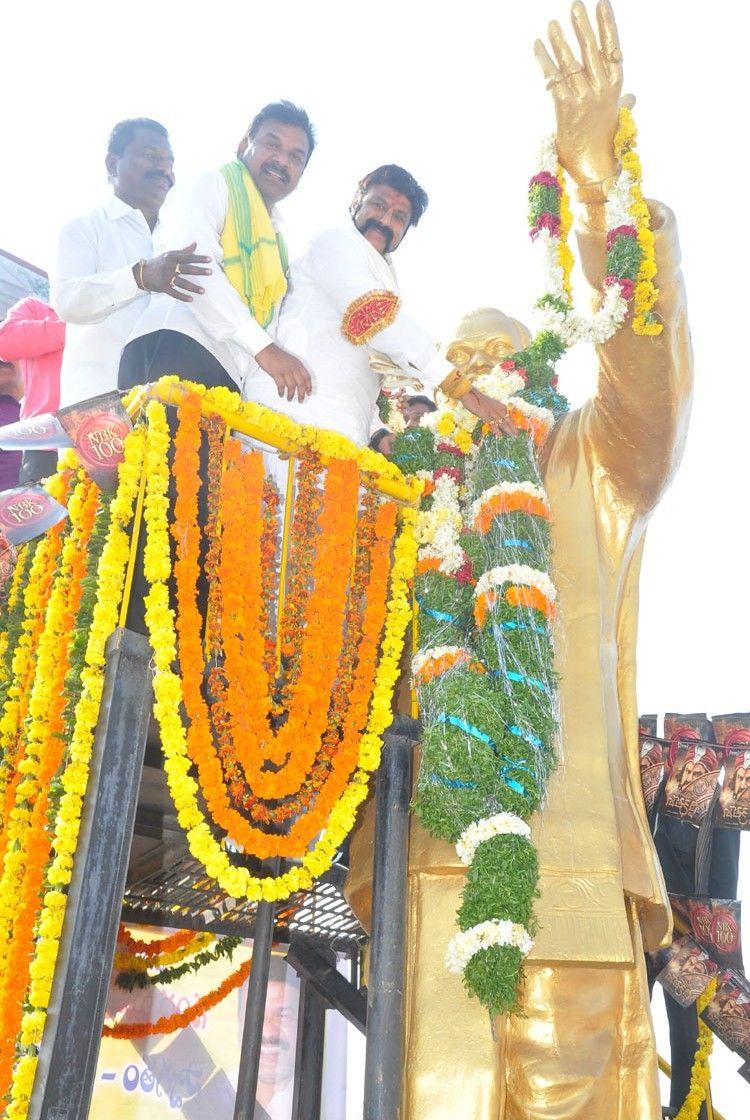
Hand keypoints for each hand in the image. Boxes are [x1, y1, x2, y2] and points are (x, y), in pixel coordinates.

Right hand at [136, 242, 211, 301]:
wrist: (142, 273)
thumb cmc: (159, 262)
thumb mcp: (170, 254)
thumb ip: (184, 251)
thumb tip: (195, 244)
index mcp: (172, 257)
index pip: (188, 257)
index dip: (199, 258)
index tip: (210, 259)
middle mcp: (169, 267)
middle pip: (187, 269)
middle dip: (200, 270)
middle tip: (211, 272)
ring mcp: (166, 277)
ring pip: (182, 283)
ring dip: (194, 287)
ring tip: (204, 291)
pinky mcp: (163, 287)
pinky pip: (174, 293)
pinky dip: (183, 297)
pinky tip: (191, 299)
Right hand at [255, 342, 312, 402]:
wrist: (265, 349)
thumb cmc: (276, 354)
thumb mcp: (290, 360)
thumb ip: (294, 369)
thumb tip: (297, 381)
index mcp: (297, 363)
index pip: (307, 377)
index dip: (309, 386)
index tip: (309, 393)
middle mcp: (293, 367)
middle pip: (301, 383)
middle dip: (301, 394)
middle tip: (301, 400)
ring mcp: (285, 370)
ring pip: (291, 386)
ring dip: (291, 394)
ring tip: (289, 399)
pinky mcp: (276, 373)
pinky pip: (281, 386)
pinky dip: (281, 391)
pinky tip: (281, 394)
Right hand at [459, 388, 517, 436]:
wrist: (467, 393)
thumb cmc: (474, 397)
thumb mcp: (484, 402)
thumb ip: (489, 408)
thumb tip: (490, 415)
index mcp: (496, 404)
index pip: (507, 413)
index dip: (512, 420)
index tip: (515, 427)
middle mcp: (495, 407)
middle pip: (507, 418)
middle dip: (512, 426)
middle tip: (516, 434)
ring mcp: (490, 411)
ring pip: (501, 421)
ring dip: (507, 429)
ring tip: (512, 435)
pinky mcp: (484, 414)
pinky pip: (492, 423)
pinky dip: (496, 430)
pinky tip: (499, 435)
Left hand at [534, 1, 624, 186]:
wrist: (595, 168)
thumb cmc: (604, 144)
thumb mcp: (615, 118)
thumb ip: (622, 103)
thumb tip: (631, 97)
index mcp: (615, 87)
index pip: (612, 49)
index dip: (607, 25)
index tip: (601, 4)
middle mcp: (601, 90)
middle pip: (591, 50)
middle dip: (582, 26)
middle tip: (575, 5)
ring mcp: (584, 98)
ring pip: (571, 62)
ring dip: (560, 40)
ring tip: (553, 24)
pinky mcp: (566, 109)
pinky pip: (553, 79)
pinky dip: (544, 61)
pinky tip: (538, 45)